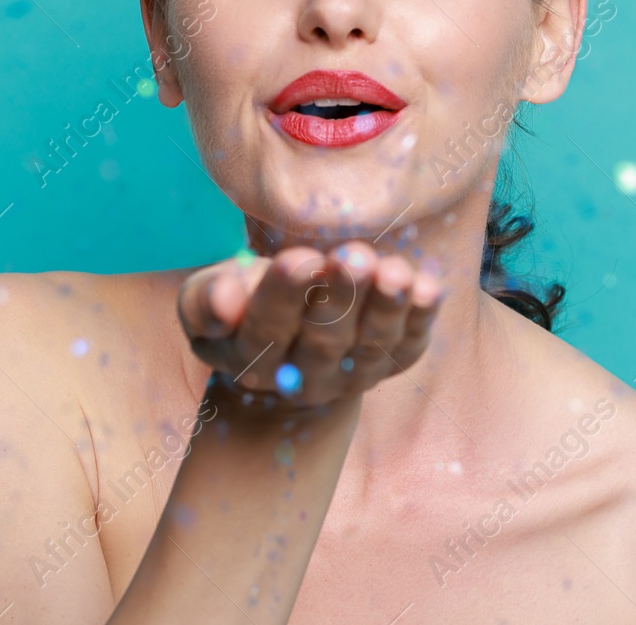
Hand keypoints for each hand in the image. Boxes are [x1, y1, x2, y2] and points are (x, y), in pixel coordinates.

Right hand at [177, 241, 443, 409]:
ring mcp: (351, 376)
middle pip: (324, 342)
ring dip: (386, 308)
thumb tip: (225, 301)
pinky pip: (408, 346)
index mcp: (251, 359)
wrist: (287, 333)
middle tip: (353, 257)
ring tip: (395, 271)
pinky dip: (421, 318)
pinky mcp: (390, 364)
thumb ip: (207, 300)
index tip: (302, 259)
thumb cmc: (242, 299)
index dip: (284, 297)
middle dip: (341, 298)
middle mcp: (303, 378)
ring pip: (371, 347)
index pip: (266, 331)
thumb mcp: (208, 296)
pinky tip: (428, 288)